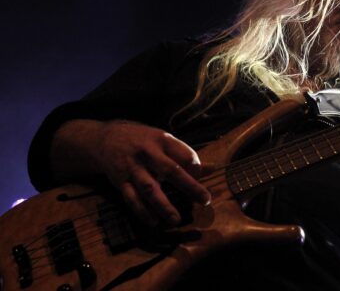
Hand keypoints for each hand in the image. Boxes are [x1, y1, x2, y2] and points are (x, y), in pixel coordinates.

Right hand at [92, 121, 211, 225]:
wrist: (104, 139)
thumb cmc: (142, 140)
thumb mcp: (164, 141)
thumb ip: (186, 156)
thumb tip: (213, 169)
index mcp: (162, 141)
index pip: (185, 155)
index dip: (197, 169)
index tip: (201, 179)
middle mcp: (148, 153)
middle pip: (171, 171)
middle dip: (189, 187)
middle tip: (205, 200)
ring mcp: (133, 168)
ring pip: (150, 189)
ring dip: (164, 206)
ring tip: (176, 220)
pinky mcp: (120, 181)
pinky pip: (132, 199)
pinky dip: (143, 212)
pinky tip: (154, 222)